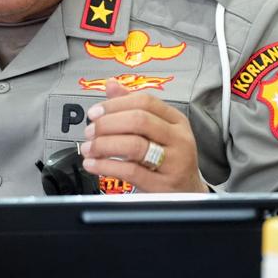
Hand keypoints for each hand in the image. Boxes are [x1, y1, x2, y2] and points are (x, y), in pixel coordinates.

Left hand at [79, 78, 205, 192]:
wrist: (187, 193)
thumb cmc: (169, 159)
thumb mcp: (157, 130)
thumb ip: (132, 107)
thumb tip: (111, 84)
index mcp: (176, 120)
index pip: (145, 101)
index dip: (115, 104)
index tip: (95, 112)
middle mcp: (178, 139)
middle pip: (139, 120)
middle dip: (107, 124)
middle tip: (90, 131)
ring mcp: (173, 163)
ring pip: (134, 145)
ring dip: (104, 145)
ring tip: (89, 148)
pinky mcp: (163, 185)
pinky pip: (131, 171)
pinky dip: (106, 166)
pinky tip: (93, 164)